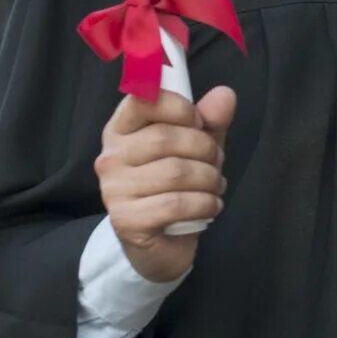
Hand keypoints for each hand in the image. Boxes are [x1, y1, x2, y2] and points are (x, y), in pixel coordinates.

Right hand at [94, 86, 237, 282]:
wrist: (161, 244)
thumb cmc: (178, 187)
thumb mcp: (197, 148)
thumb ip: (210, 121)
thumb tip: (225, 94)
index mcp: (122, 130)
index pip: (143, 100)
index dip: (179, 107)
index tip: (198, 122)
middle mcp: (111, 157)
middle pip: (166, 138)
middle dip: (206, 150)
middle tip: (215, 165)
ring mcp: (114, 189)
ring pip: (176, 172)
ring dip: (210, 180)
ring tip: (214, 187)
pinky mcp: (126, 220)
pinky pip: (177, 204)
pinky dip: (205, 204)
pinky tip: (209, 207)